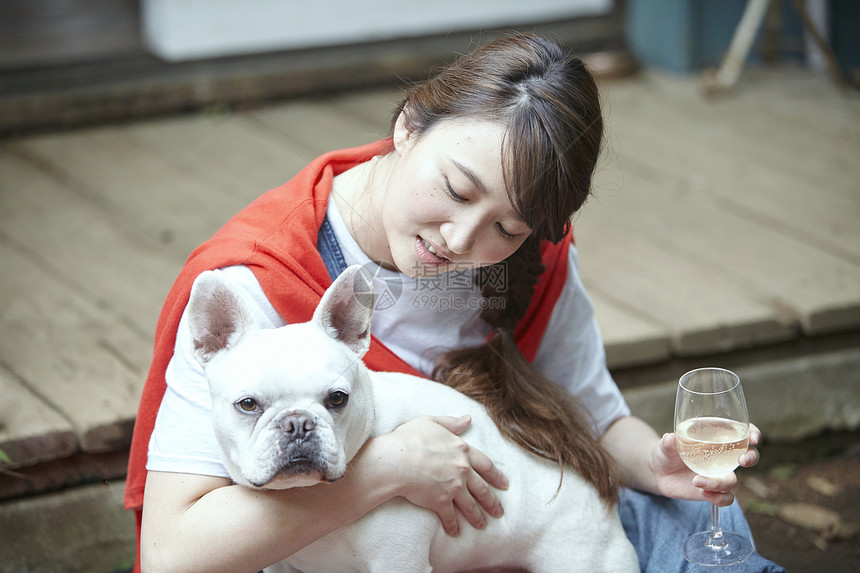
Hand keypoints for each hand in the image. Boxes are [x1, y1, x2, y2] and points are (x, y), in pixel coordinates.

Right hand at [371, 414, 507, 535]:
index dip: (496, 475)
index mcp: (462, 450)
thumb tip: (468, 419)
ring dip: (477, 517)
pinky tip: (455, 533)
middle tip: (499, 511)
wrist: (397, 459)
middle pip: (482, 489)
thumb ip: (451, 423)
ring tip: (482, 525)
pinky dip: (453, 526)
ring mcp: (454, 487)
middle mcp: (462, 470)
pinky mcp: (441, 502)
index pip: (485, 465)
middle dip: (492, 502)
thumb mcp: (431, 422)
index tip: (504, 485)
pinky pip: (450, 517)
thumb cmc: (410, 438)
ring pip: (470, 505)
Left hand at [650, 423, 760, 506]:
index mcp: (715, 436)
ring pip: (733, 480)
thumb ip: (668, 442)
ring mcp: (720, 474)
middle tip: (741, 461)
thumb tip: (670, 438)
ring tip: (696, 481)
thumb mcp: (664, 445)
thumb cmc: (665, 452)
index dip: (752, 432)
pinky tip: (703, 493)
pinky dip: (719, 498)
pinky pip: (727, 498)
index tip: (752, 438)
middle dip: (751, 457)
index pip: (742, 431)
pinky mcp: (714, 490)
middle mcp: (722, 455)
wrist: (659, 473)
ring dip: (719, 483)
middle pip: (749, 455)